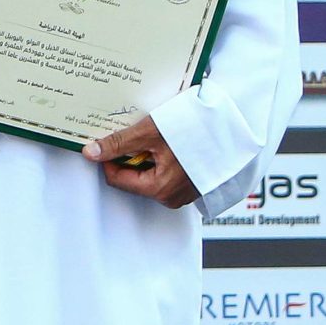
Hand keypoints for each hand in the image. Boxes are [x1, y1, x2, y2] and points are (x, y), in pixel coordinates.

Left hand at [83, 117, 198, 208]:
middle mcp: (172, 196)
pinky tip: (167, 140)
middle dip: (129, 154)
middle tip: (135, 134)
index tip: (106, 140)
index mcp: (160, 190)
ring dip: (145, 153)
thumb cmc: (197, 131)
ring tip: (155, 135)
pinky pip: (165, 170)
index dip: (107, 158)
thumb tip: (91, 152)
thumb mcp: (149, 133)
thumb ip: (118, 144)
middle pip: (132, 176)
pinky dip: (160, 155)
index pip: (116, 179)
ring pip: (149, 172)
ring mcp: (183, 191)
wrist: (234, 128)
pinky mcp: (191, 181)